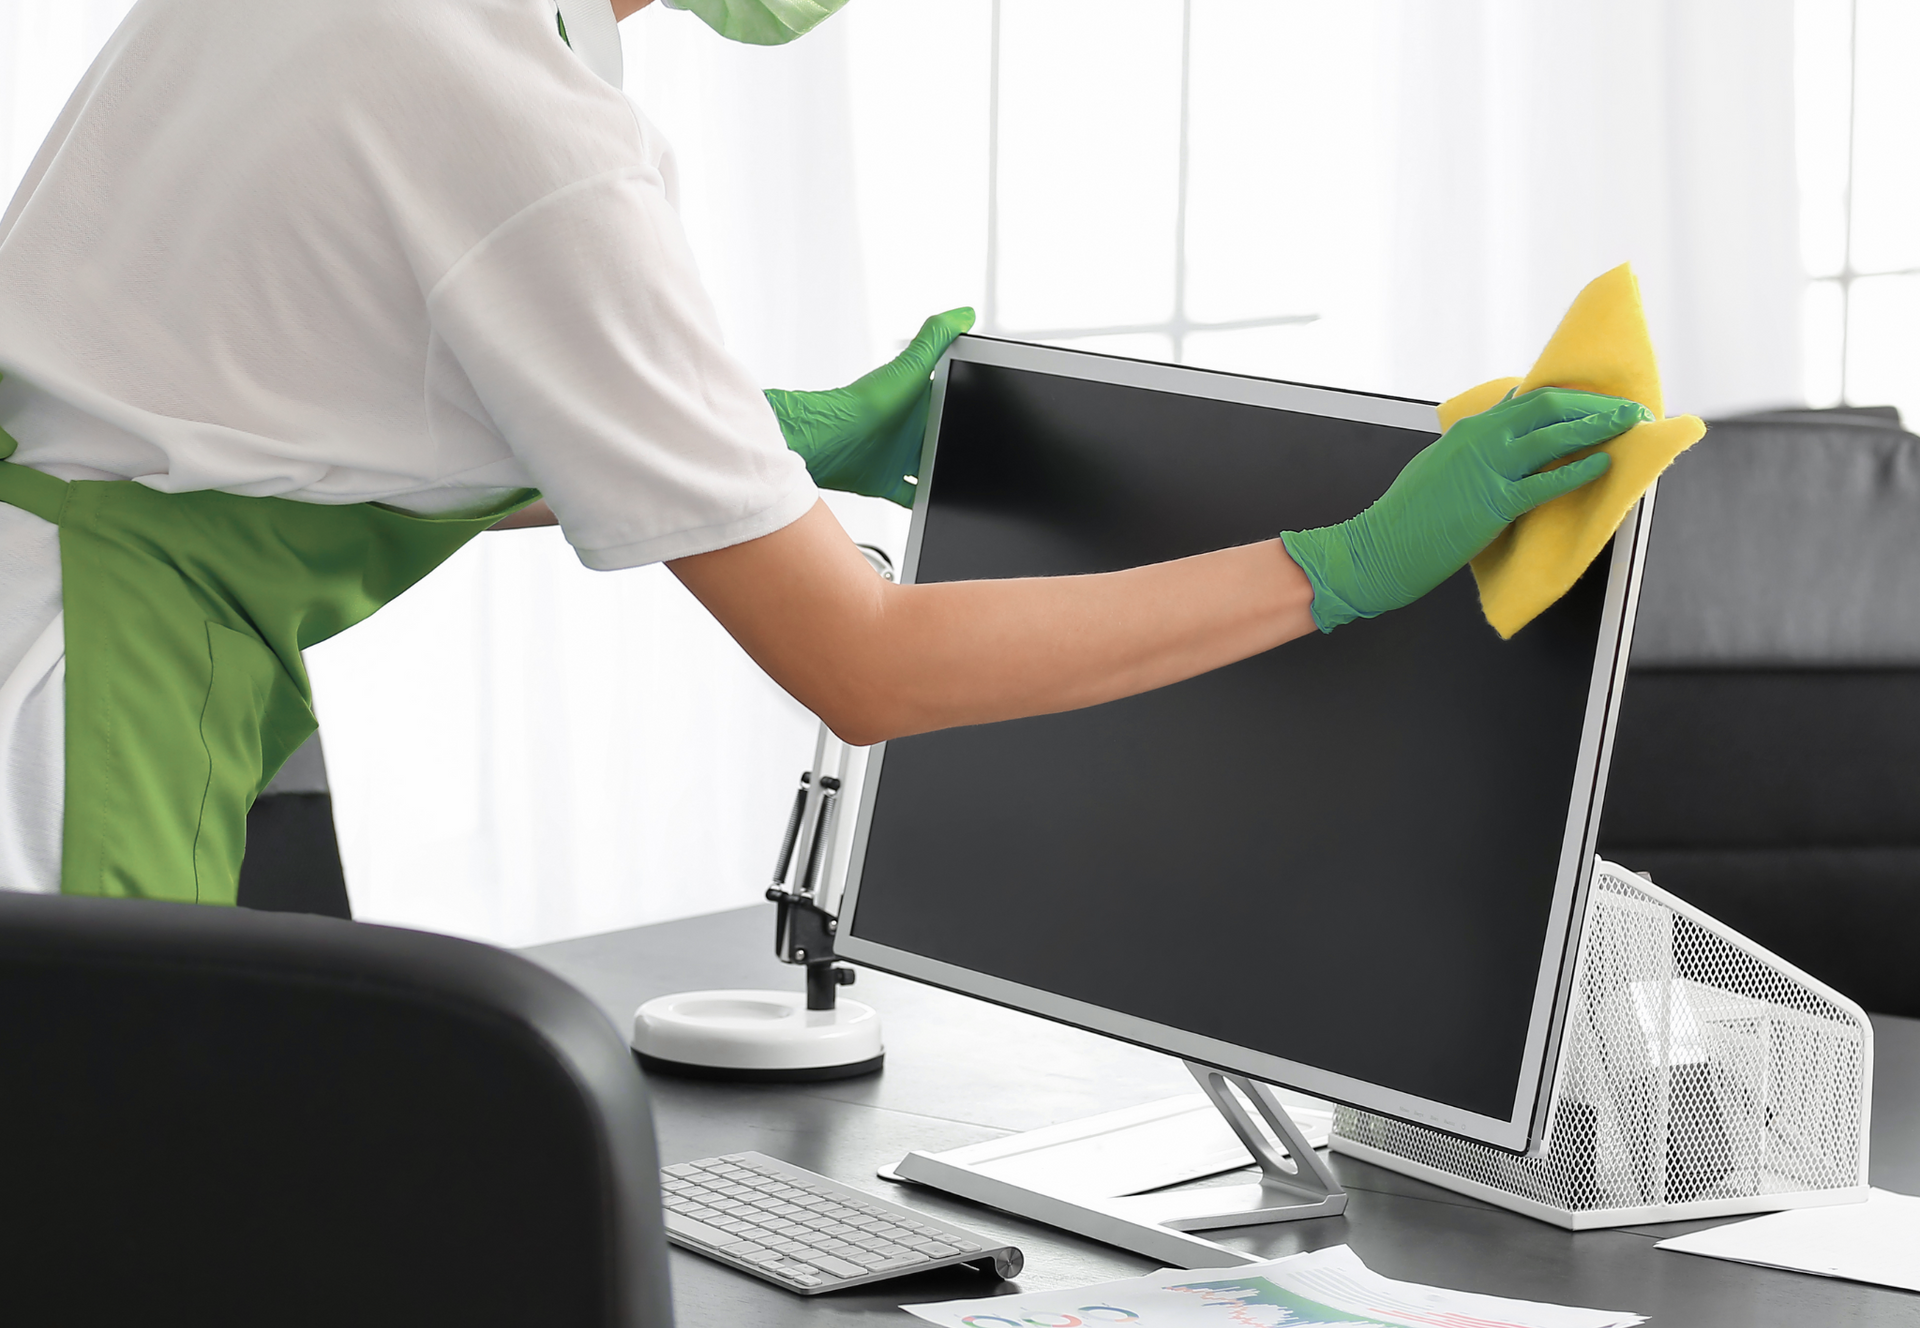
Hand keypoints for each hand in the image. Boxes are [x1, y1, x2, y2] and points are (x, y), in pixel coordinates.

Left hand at [766, 308, 974, 506]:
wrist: (829, 441)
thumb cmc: (864, 403)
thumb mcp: (909, 367)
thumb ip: (937, 338)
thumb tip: (965, 312)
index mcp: (920, 398)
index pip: (955, 398)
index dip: (975, 402)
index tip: (994, 410)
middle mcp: (911, 426)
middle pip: (948, 435)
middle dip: (965, 444)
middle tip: (988, 454)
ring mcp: (900, 454)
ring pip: (935, 466)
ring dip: (951, 474)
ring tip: (975, 482)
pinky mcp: (888, 481)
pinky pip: (915, 494)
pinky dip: (928, 500)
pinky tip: (943, 504)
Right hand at [1280, 388, 1647, 630]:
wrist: (1378, 549)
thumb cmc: (1407, 517)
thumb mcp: (1439, 466)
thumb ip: (1474, 449)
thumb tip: (1503, 438)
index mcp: (1468, 430)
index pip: (1528, 399)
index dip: (1570, 398)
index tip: (1599, 402)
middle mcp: (1480, 439)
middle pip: (1548, 406)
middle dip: (1594, 405)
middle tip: (1628, 409)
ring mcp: (1487, 469)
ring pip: (1553, 435)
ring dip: (1597, 427)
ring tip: (1628, 426)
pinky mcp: (1494, 503)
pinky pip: (1547, 480)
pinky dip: (1579, 469)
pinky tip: (1603, 464)